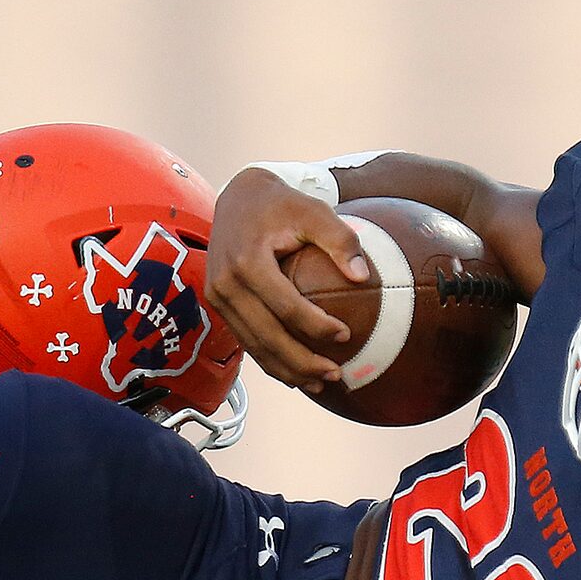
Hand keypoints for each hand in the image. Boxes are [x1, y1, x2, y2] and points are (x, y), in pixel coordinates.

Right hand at [207, 167, 370, 389]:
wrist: (238, 196)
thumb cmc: (282, 204)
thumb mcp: (314, 210)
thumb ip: (340, 239)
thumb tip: (362, 277)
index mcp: (248, 261)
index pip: (286, 306)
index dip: (316, 327)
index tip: (346, 335)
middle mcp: (226, 283)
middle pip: (268, 336)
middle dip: (303, 362)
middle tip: (335, 374)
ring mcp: (218, 297)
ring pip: (255, 347)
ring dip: (288, 370)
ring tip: (320, 383)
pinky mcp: (219, 305)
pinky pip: (247, 341)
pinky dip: (271, 361)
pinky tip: (296, 374)